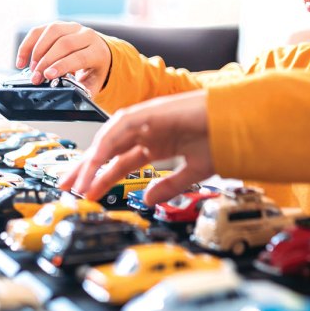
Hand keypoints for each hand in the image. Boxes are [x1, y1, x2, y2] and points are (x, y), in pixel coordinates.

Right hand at [15, 21, 111, 96]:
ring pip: (52, 31)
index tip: (47, 75)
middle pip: (64, 44)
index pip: (79, 56)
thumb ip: (83, 90)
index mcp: (97, 51)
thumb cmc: (94, 69)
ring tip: (31, 68)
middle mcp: (87, 35)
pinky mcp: (58, 25)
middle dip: (46, 62)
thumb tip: (68, 94)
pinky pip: (40, 30)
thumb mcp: (93, 83)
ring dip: (37, 51)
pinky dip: (28, 44)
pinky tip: (22, 59)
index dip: (61, 65)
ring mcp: (72, 27)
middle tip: (36, 77)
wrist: (97, 51)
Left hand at [59, 90, 213, 204]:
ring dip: (93, 159)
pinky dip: (108, 142)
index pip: (120, 163)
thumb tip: (148, 199)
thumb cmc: (222, 141)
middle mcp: (148, 132)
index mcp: (156, 144)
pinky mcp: (151, 111)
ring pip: (110, 139)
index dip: (102, 178)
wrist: (240, 123)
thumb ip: (169, 186)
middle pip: (108, 151)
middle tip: (68, 187)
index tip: (88, 194)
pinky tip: (97, 160)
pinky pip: (122, 126)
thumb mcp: (193, 172)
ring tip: (79, 181)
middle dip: (87, 169)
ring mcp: (148, 120)